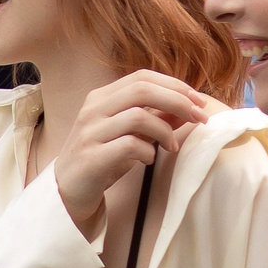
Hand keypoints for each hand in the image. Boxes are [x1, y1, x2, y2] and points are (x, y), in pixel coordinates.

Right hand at [51, 71, 213, 231]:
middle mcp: (93, 110)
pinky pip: (130, 146)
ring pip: (138, 116)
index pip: (142, 77)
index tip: (198, 101)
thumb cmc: (103, 158)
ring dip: (165, 130)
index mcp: (101, 97)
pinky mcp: (91, 157)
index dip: (175, 85)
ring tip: (172, 146)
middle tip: (199, 118)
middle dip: (178, 101)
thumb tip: (188, 107)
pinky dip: (149, 152)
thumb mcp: (130, 134)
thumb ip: (155, 118)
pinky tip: (149, 160)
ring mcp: (90, 132)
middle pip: (142, 90)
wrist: (68, 190)